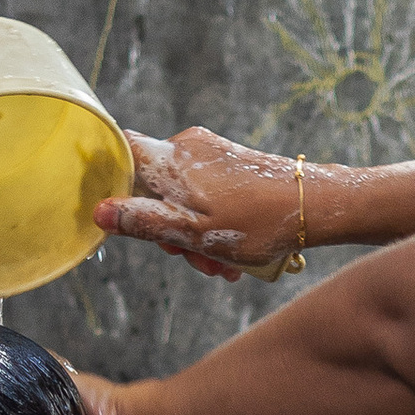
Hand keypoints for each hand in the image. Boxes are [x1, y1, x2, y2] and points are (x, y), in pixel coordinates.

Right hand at [95, 126, 306, 280]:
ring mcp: (209, 153)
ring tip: (221, 267)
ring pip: (182, 197)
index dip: (109, 178)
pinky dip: (212, 225)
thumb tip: (99, 212)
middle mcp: (186, 147)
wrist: (315, 204)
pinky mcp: (228, 163)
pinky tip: (233, 255)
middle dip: (168, 230)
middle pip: (153, 187)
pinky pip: (205, 194)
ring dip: (195, 237)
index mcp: (172, 160)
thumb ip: (144, 222)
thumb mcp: (195, 233)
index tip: (114, 210)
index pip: (122, 150)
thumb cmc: (257, 221)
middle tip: (193, 261)